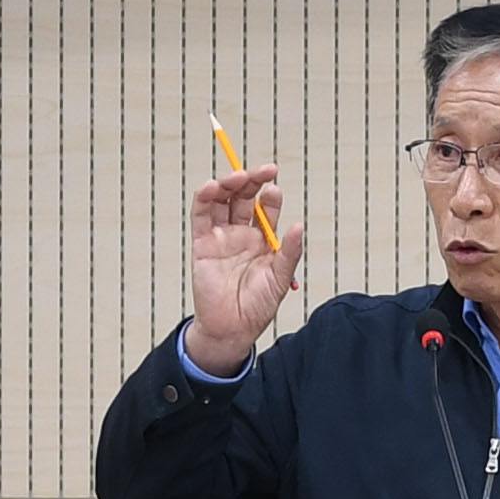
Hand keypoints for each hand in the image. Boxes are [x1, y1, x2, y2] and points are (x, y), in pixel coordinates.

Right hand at [186, 163, 302, 369]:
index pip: (267, 208)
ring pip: (223, 200)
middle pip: (245, 197)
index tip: (275, 187)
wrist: (231, 328)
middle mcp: (242, 233)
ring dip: (230, 183)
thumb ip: (288, 252)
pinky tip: (213, 187)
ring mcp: (221, 236)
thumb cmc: (257, 306)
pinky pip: (201, 215)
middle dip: (253, 180)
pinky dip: (205, 198)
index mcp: (263, 239)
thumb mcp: (280, 278)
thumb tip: (298, 225)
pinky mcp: (202, 243)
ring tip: (239, 176)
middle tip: (263, 170)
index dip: (271, 195)